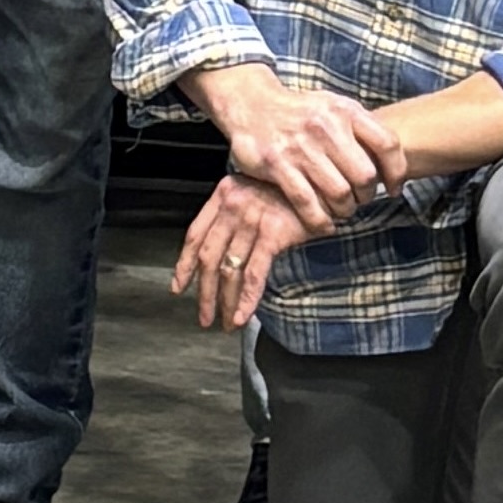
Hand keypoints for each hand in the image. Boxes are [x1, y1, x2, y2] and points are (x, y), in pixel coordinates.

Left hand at [173, 176, 319, 331]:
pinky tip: (243, 316)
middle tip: (204, 316)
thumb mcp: (255, 193)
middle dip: (204, 293)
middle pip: (208, 257)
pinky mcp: (272, 233)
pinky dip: (246, 299)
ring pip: (229, 270)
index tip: (179, 287)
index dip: (184, 264)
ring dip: (225, 302)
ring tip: (226, 323)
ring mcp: (251, 219)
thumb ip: (235, 215)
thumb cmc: (291, 190)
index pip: (195, 234)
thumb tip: (222, 255)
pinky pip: (254, 274)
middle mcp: (233, 205)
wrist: (323, 180)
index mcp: (223, 194)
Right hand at [191, 60, 406, 222]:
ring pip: (339, 193)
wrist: (251, 103)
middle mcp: (326, 126)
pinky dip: (319, 220)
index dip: (397, 172)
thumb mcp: (333, 107)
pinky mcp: (277, 165)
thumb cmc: (299, 112)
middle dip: (366, 196)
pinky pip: (308, 203)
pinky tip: (323, 223)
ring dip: (344, 210)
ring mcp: (300, 146)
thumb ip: (360, 129)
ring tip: (341, 210)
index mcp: (345, 110)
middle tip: (359, 200)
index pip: (388, 144)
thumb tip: (389, 162)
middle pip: (365, 176)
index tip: (394, 189)